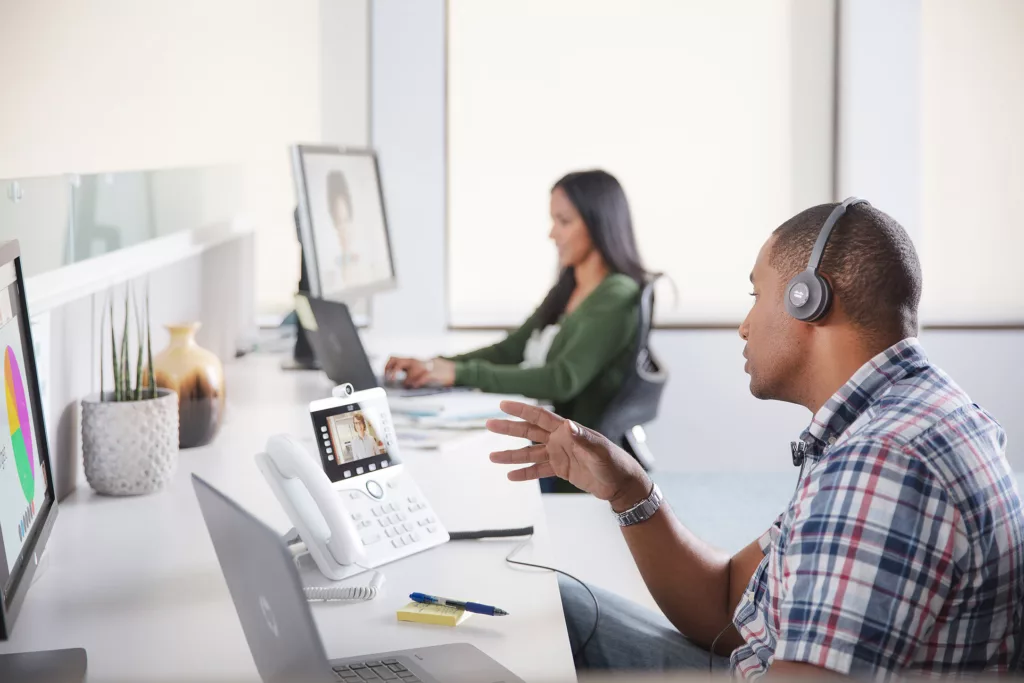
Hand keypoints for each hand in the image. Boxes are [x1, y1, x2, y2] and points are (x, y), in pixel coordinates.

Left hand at [383, 356, 454, 387]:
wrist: (446, 370)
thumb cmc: (427, 371)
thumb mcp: (414, 368)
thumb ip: (404, 369)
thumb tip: (390, 376)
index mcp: (409, 360)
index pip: (393, 359)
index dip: (387, 367)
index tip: (385, 376)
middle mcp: (414, 362)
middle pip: (398, 362)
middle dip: (393, 372)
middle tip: (391, 380)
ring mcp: (422, 367)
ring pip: (410, 373)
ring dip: (407, 381)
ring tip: (409, 385)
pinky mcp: (430, 374)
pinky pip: (421, 379)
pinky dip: (416, 383)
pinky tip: (416, 386)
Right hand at [486, 401, 650, 510]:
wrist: (621, 484)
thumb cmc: (613, 463)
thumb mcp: (598, 450)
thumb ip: (582, 438)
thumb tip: (566, 425)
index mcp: (567, 430)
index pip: (539, 417)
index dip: (521, 409)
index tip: (503, 404)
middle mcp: (560, 440)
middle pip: (529, 432)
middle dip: (509, 428)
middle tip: (489, 425)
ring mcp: (559, 454)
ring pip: (529, 453)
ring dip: (511, 455)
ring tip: (492, 457)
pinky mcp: (561, 469)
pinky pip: (538, 470)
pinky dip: (524, 473)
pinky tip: (510, 475)